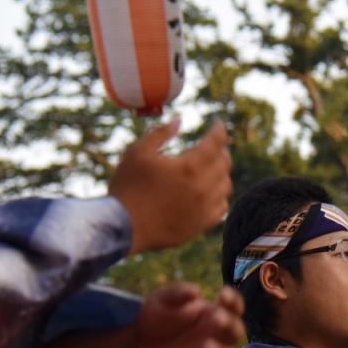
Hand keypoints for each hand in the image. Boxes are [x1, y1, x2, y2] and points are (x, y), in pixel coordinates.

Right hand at [109, 117, 232, 254]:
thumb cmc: (127, 187)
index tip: (218, 124)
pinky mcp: (201, 225)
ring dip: (221, 173)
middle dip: (221, 150)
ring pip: (225, 185)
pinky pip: (221, 207)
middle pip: (225, 162)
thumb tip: (179, 120)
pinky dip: (219, 196)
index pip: (216, 142)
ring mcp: (204, 208)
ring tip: (211, 168)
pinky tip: (210, 192)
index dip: (219, 130)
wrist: (121, 227)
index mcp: (189, 166)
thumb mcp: (138, 152)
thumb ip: (160, 133)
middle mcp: (203, 187)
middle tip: (213, 146)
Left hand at [133, 282, 244, 347]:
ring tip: (207, 347)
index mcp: (212, 314)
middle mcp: (215, 336)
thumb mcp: (162, 299)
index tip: (222, 294)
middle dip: (230, 326)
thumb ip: (178, 293)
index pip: (233, 307)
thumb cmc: (156, 317)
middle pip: (235, 333)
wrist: (137, 345)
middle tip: (218, 319)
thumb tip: (195, 290)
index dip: (234, 301)